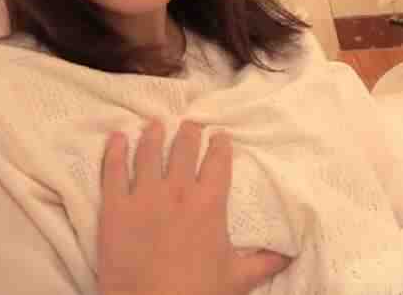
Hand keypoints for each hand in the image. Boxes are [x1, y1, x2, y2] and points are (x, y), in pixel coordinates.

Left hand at [97, 119, 291, 294]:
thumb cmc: (198, 293)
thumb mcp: (237, 278)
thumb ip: (264, 262)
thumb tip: (290, 255)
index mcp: (209, 203)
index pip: (218, 162)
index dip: (219, 145)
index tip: (220, 136)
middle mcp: (177, 191)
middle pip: (184, 150)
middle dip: (188, 133)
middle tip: (190, 125)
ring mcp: (143, 196)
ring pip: (149, 153)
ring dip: (153, 135)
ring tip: (155, 124)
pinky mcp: (114, 207)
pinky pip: (113, 170)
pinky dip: (115, 151)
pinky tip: (117, 138)